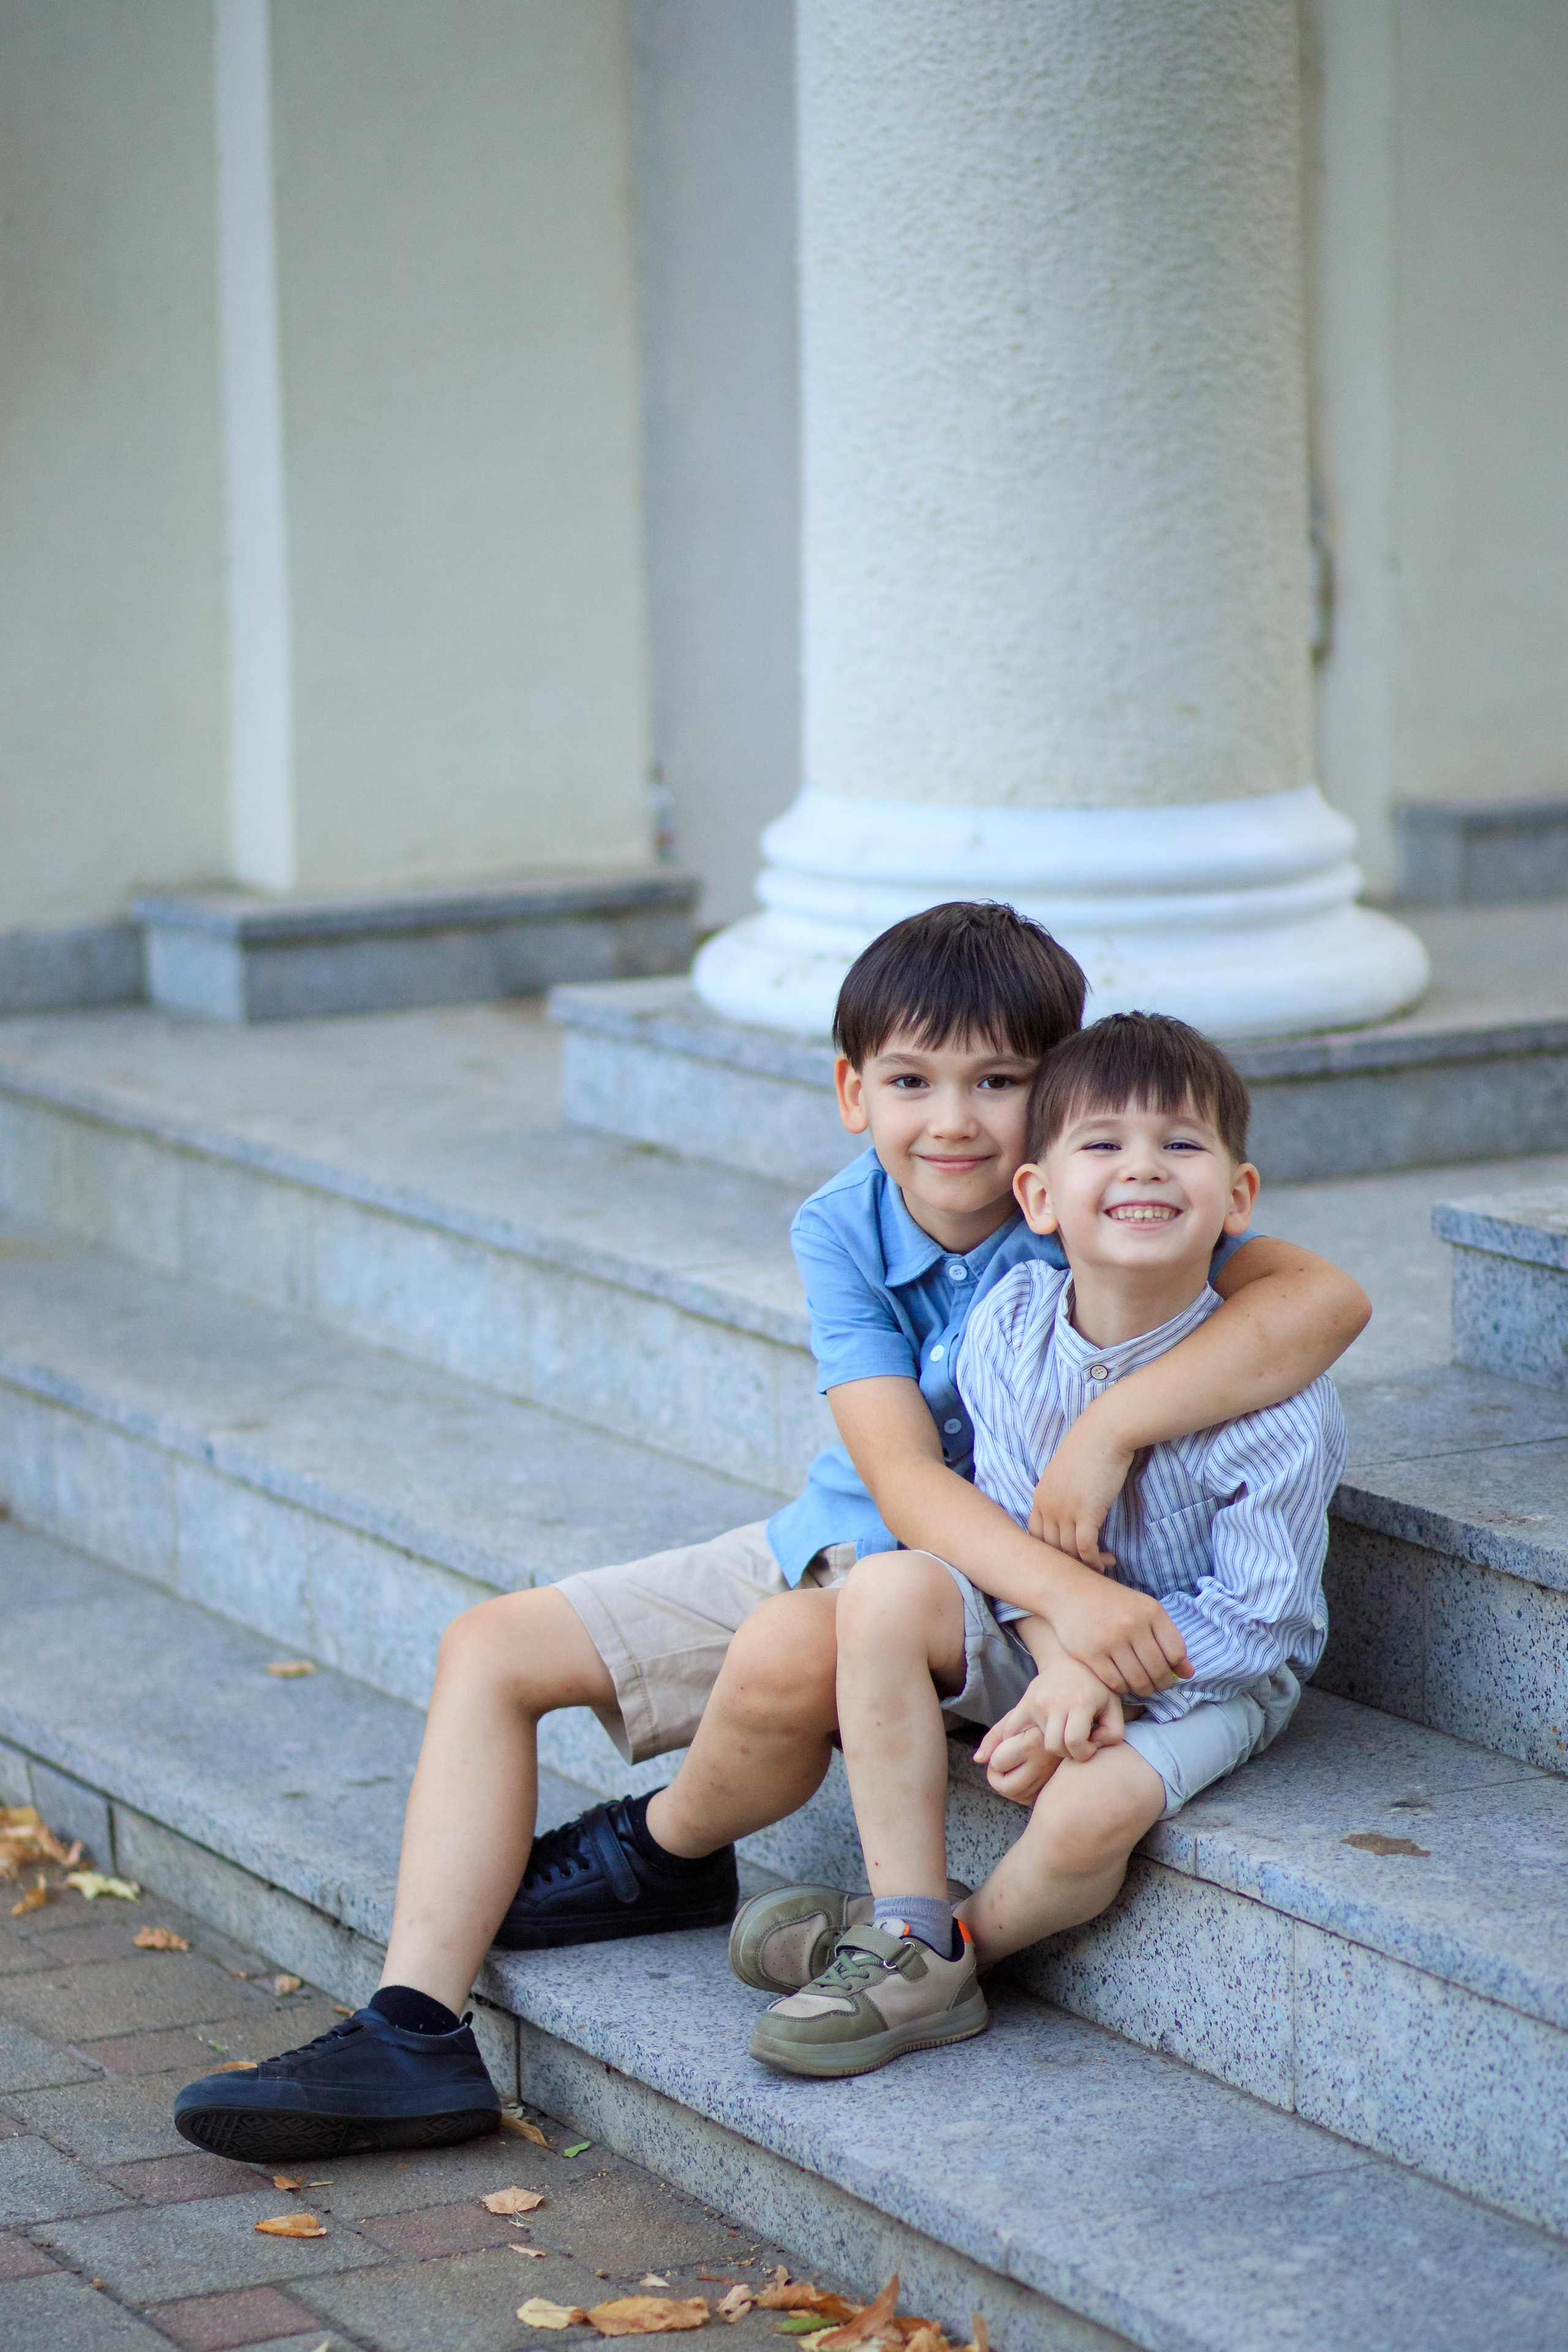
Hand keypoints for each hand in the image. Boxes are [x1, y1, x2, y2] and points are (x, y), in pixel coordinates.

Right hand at [975, 1662, 1125, 1801]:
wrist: (1068, 1661)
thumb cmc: (1096, 1688)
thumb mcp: (1113, 1707)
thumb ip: (1113, 1734)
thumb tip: (1093, 1748)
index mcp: (1079, 1702)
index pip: (1075, 1743)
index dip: (1084, 1753)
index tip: (1089, 1747)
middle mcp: (1054, 1702)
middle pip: (1054, 1746)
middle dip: (1066, 1753)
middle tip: (1075, 1745)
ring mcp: (1034, 1703)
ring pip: (1036, 1744)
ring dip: (1049, 1747)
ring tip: (1060, 1739)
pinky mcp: (1022, 1705)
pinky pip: (1009, 1731)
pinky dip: (1005, 1743)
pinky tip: (993, 1755)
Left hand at [978, 1719, 1056, 1806]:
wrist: (1068, 1722)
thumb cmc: (1036, 1717)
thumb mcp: (1013, 1719)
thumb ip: (992, 1738)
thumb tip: (977, 1759)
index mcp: (1032, 1743)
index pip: (997, 1763)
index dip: (994, 1754)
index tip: (1003, 1744)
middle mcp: (1044, 1764)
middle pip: (1007, 1787)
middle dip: (995, 1777)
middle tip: (998, 1762)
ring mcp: (1051, 1776)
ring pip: (1018, 1796)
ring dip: (1007, 1785)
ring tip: (1010, 1766)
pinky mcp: (1054, 1784)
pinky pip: (1030, 1799)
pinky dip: (1020, 1791)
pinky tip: (1020, 1775)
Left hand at [1029, 1414, 1134, 1570]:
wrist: (1104, 1433)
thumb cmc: (1089, 1449)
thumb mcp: (1064, 1474)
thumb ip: (1060, 1494)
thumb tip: (1069, 1512)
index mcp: (1039, 1496)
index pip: (1034, 1536)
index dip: (1050, 1551)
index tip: (1068, 1556)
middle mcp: (1047, 1506)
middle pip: (1049, 1548)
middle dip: (1068, 1562)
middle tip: (1087, 1566)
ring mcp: (1065, 1511)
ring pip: (1068, 1552)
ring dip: (1085, 1563)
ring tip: (1102, 1564)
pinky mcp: (1086, 1514)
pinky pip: (1085, 1548)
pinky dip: (1094, 1560)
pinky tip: (1106, 1561)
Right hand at [1047, 1567, 1190, 1697]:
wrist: (1069, 1591)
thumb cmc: (1112, 1603)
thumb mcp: (1144, 1610)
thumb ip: (1168, 1639)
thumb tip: (1189, 1674)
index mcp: (1151, 1611)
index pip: (1176, 1652)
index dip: (1176, 1668)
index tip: (1170, 1672)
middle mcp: (1132, 1624)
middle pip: (1158, 1670)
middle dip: (1161, 1684)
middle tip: (1156, 1685)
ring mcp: (1110, 1640)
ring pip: (1138, 1681)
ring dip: (1143, 1689)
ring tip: (1141, 1685)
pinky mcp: (1091, 1653)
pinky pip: (1115, 1683)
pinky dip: (1122, 1688)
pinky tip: (1122, 1681)